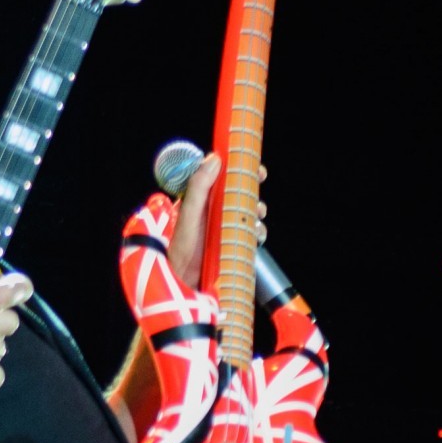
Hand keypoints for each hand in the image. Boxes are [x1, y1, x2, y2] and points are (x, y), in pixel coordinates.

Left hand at [167, 154, 266, 288]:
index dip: (235, 167)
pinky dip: (257, 231)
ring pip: (247, 211)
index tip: (248, 163)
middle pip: (238, 191)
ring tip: (256, 215)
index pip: (219, 176)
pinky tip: (256, 236)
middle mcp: (212, 211)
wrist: (185, 283)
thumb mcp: (189, 214)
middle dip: (251, 187)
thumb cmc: (182, 249)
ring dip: (256, 210)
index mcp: (200, 199)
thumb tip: (214, 159)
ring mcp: (223, 227)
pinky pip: (250, 232)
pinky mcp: (232, 242)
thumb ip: (199, 187)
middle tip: (259, 183)